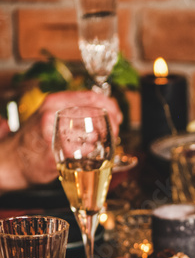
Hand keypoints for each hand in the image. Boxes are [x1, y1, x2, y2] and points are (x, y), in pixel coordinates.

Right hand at [1, 91, 122, 192]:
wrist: (12, 160)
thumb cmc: (36, 139)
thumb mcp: (53, 116)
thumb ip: (76, 112)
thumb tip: (110, 114)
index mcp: (55, 101)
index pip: (91, 97)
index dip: (111, 106)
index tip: (118, 117)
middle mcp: (53, 114)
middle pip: (96, 116)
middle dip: (111, 126)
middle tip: (114, 134)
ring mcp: (52, 135)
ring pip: (91, 136)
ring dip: (100, 142)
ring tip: (94, 145)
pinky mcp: (54, 156)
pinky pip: (82, 154)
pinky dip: (88, 155)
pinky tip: (83, 155)